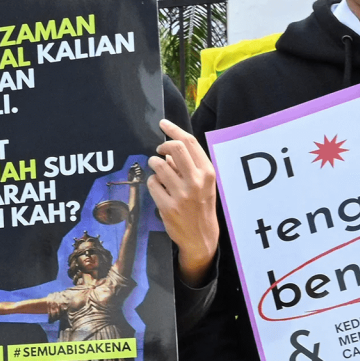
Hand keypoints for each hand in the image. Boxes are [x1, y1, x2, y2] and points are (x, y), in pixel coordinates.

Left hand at [148, 118, 218, 283]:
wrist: (202, 236)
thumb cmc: (202, 205)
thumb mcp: (204, 183)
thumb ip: (189, 165)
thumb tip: (169, 148)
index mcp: (207, 172)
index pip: (189, 142)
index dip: (173, 130)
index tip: (163, 124)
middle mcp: (196, 181)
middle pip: (174, 148)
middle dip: (162, 146)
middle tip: (159, 151)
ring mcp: (181, 194)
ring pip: (158, 165)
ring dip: (155, 165)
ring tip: (160, 173)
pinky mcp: (167, 206)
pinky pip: (152, 183)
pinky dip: (153, 183)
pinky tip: (160, 190)